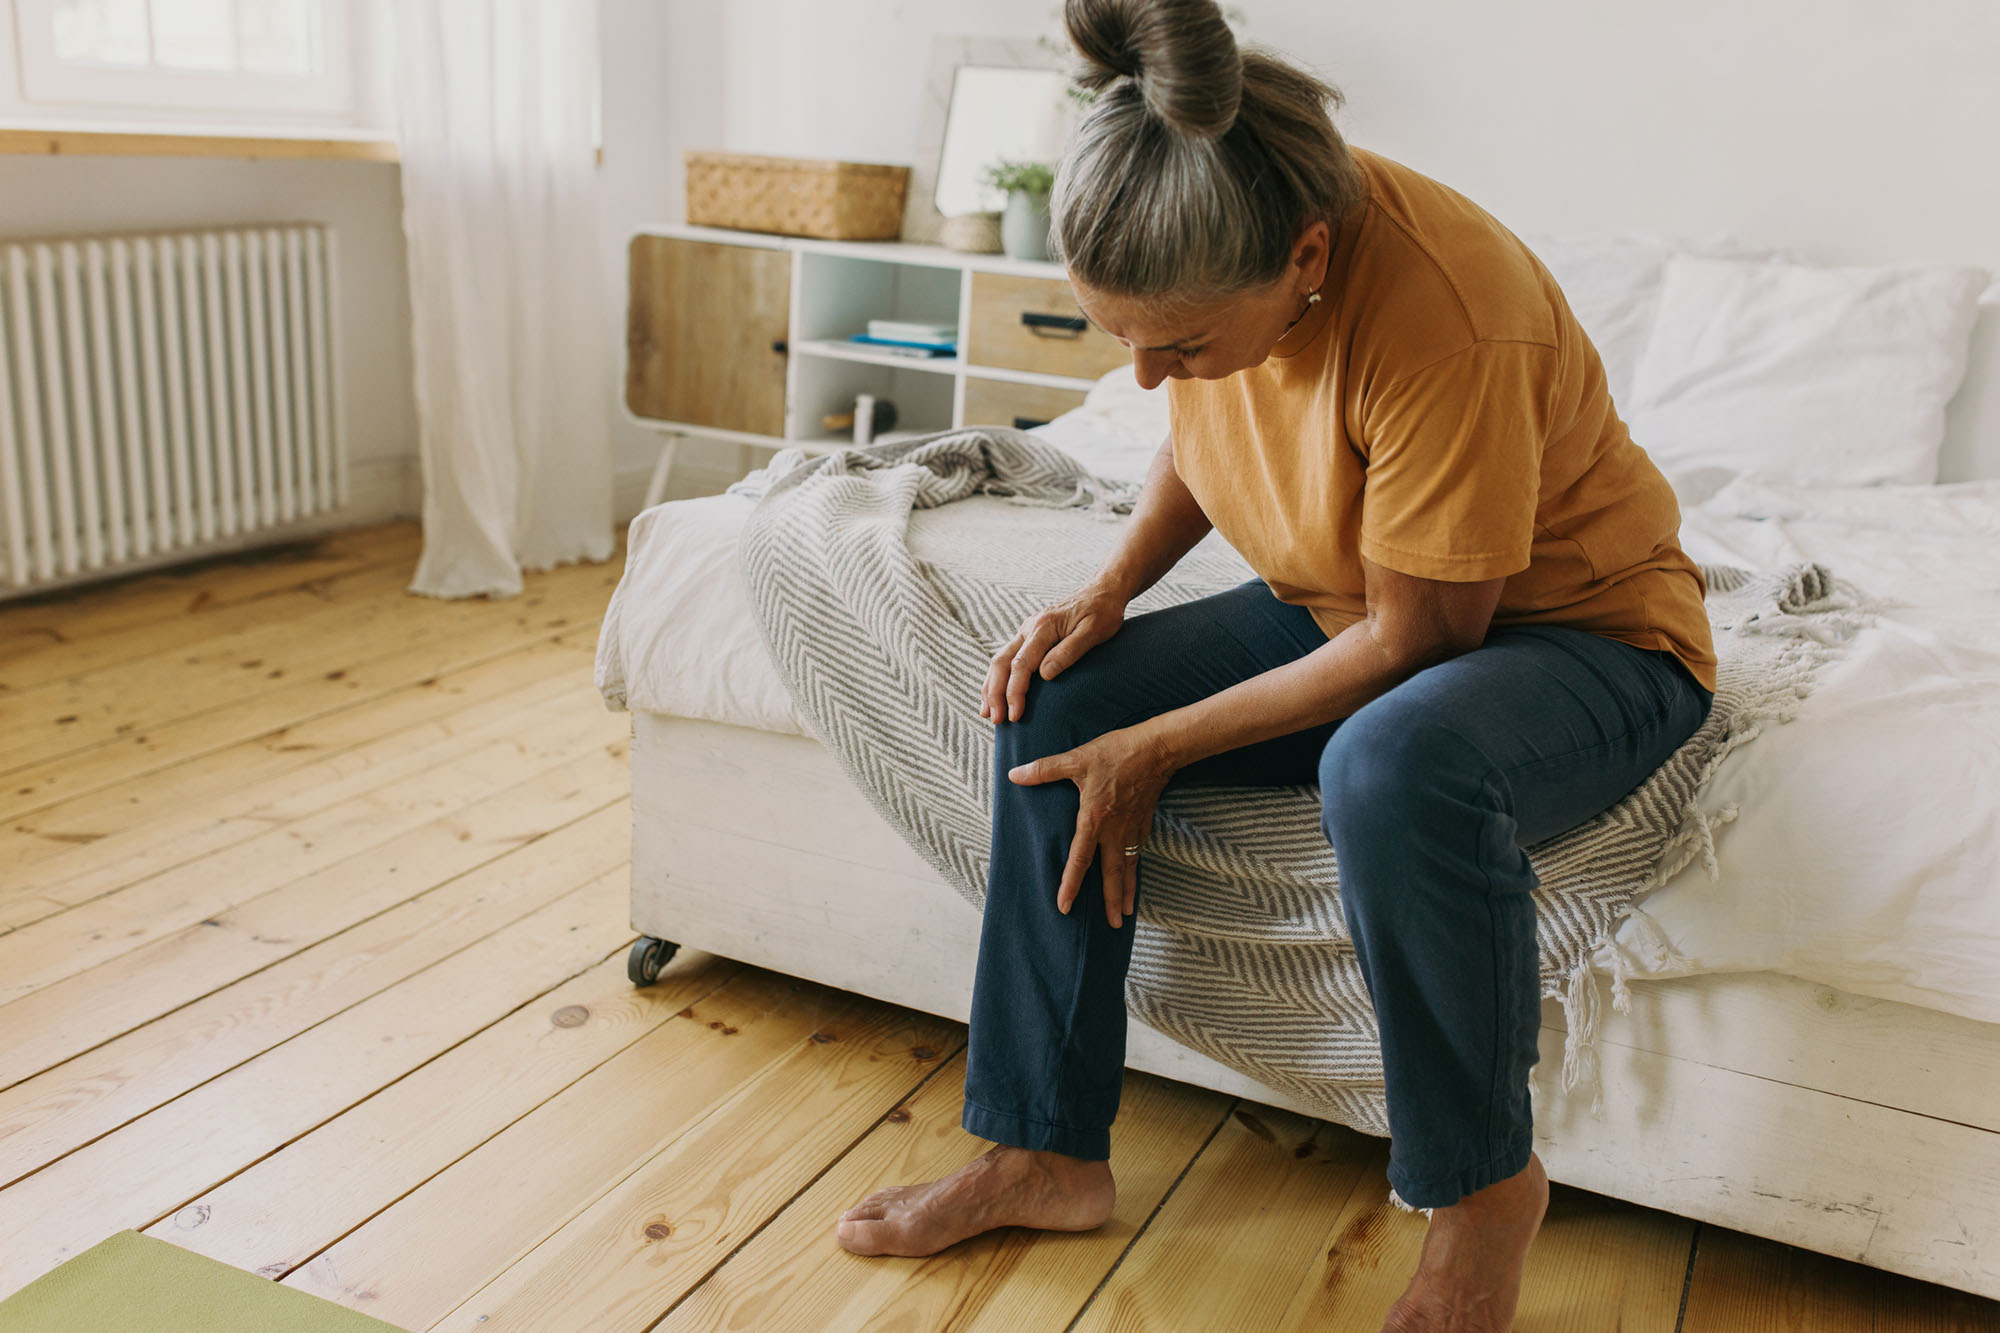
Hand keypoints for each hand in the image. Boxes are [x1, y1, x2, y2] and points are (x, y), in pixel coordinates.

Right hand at [982, 583, 1128, 723]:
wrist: (1103, 591)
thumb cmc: (1103, 612)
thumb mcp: (1094, 632)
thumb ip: (1069, 652)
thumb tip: (1045, 674)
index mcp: (1043, 627)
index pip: (1021, 664)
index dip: (1015, 692)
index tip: (1015, 715)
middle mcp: (1029, 628)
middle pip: (1002, 663)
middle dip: (995, 693)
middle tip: (995, 720)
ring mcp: (1026, 631)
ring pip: (999, 660)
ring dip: (991, 687)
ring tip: (987, 713)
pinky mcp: (1029, 636)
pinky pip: (1006, 657)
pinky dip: (997, 677)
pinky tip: (995, 693)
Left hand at [1008, 725, 1174, 928]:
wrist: (1157, 748)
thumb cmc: (1116, 753)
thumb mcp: (1077, 758)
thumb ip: (1045, 769)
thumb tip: (1015, 774)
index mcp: (1094, 819)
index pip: (1080, 859)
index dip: (1071, 884)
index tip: (1065, 906)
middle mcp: (1115, 830)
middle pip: (1112, 873)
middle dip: (1112, 901)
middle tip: (1113, 926)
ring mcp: (1132, 827)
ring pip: (1128, 866)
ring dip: (1128, 891)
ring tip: (1127, 913)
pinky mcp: (1144, 821)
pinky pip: (1138, 851)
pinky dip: (1135, 868)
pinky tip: (1132, 875)